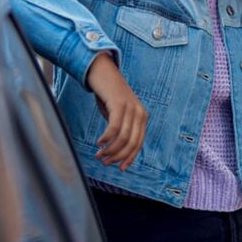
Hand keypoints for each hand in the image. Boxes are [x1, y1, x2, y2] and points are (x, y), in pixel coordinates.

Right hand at [85, 53, 148, 170]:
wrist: (104, 73)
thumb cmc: (109, 97)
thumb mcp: (118, 115)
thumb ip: (121, 130)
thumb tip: (116, 152)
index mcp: (142, 118)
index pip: (139, 144)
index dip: (129, 157)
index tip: (119, 168)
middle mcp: (140, 113)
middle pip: (131, 143)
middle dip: (117, 156)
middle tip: (104, 162)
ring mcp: (131, 108)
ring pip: (123, 137)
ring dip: (110, 149)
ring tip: (99, 155)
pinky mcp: (119, 104)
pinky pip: (114, 127)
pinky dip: (106, 138)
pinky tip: (99, 143)